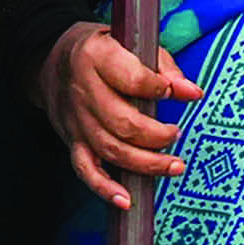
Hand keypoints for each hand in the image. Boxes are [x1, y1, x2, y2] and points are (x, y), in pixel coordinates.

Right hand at [52, 18, 201, 200]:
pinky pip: (86, 170)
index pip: (132, 79)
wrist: (52, 63)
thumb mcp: (130, 44)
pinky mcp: (72, 141)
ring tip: (174, 166)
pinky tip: (127, 200)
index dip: (160, 89)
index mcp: (96, 57)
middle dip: (157, 135)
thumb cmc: (101, 51)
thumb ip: (163, 67)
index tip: (182, 93)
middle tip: (177, 133)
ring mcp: (76, 120)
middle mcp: (83, 90)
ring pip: (110, 150)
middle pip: (122, 122)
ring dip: (145, 164)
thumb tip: (191, 92)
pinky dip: (105, 189)